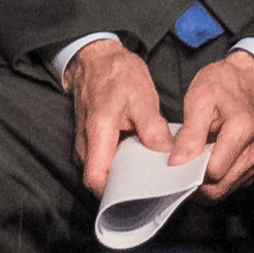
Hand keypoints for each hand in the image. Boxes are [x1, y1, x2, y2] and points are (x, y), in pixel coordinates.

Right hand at [67, 41, 168, 190]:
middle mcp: (86, 143)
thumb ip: (153, 129)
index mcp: (98, 132)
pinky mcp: (91, 141)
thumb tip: (167, 155)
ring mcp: (86, 143)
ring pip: (104, 171)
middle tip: (155, 185)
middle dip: (126, 187)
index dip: (117, 193)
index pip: (97, 179)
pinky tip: (141, 157)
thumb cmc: (118, 75)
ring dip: (125, 174)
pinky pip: (105, 160)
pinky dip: (122, 163)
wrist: (96, 59)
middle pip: (101, 180)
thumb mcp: (142, 97)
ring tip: (151, 172)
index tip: (142, 193)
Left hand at [169, 51, 253, 191]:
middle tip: (184, 160)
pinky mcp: (252, 166)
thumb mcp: (198, 100)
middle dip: (197, 179)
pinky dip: (216, 178)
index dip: (191, 171)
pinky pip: (230, 184)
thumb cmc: (221, 85)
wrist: (244, 80)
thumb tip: (177, 164)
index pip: (213, 172)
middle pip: (219, 186)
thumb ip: (189, 134)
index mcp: (241, 131)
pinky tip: (208, 158)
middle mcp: (253, 150)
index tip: (177, 160)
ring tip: (197, 155)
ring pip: (224, 188)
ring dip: (206, 179)